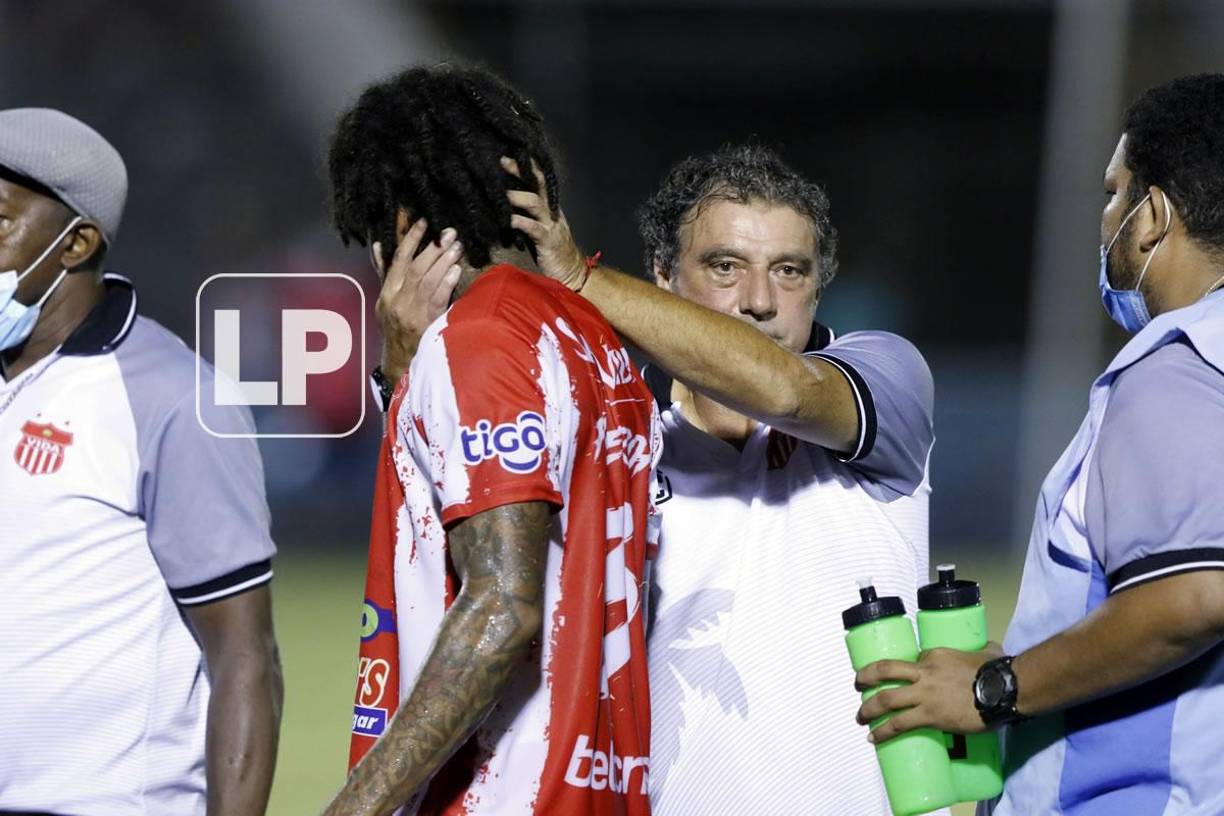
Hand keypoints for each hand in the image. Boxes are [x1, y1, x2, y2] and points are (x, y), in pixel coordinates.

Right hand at [373, 215, 462, 382]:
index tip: (424, 222)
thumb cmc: (396, 330)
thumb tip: (380, 245)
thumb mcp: (385, 302)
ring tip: (456, 247)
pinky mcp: (424, 325)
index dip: (411, 239)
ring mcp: (409, 314)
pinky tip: (455, 270)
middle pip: (415, 268)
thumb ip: (385, 274)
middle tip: (449, 232)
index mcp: (386, 293)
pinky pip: (436, 300)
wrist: (400, 364)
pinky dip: (446, 283)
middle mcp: (395, 301)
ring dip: (443, 261)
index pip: (398, 260)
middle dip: (433, 248)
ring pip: (426, 281)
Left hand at [501, 156, 587, 289]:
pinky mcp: (548, 241)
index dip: (526, 166)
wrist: (572, 274)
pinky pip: (534, 228)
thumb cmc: (551, 253)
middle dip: (520, 171)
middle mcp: (551, 211)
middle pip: (537, 184)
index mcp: (549, 207)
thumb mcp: (538, 230)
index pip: (538, 180)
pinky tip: (508, 220)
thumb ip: (525, 216)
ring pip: (535, 202)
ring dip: (516, 196)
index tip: (508, 154)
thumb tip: (503, 205)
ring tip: (500, 191)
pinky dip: (520, 222)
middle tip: (501, 161)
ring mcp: (551, 225)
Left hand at [854, 643, 1003, 742]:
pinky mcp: (930, 715)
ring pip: (886, 699)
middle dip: (866, 677)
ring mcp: (924, 694)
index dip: (903, 671)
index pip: (911, 661)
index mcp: (934, 655)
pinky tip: (874, 738)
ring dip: (868, 709)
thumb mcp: (984, 650)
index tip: (899, 679)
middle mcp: (924, 671)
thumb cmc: (998, 670)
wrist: (1004, 689)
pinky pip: (899, 724)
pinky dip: (883, 731)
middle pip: (885, 671)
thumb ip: (980, 651)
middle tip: (858, 685)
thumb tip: (988, 652)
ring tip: (860, 718)